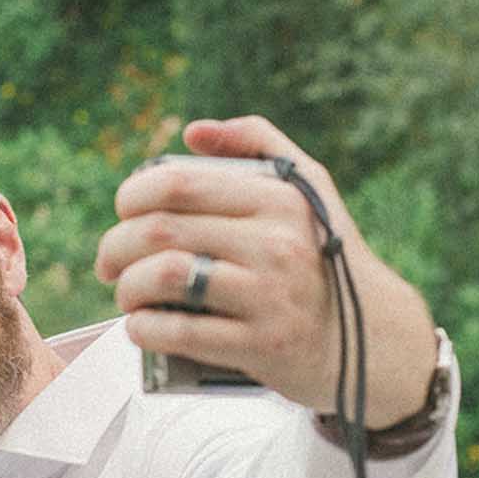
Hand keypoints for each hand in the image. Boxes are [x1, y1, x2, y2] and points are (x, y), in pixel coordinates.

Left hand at [95, 116, 438, 429]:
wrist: (369, 341)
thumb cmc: (323, 258)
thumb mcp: (308, 189)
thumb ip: (256, 144)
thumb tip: (192, 131)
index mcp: (277, 198)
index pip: (179, 183)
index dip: (132, 196)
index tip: (123, 214)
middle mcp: (275, 242)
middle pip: (161, 231)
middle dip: (116, 247)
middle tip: (109, 264)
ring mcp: (269, 296)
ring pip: (166, 276)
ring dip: (127, 288)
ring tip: (125, 295)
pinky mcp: (261, 346)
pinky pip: (181, 333)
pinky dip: (144, 330)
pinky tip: (139, 328)